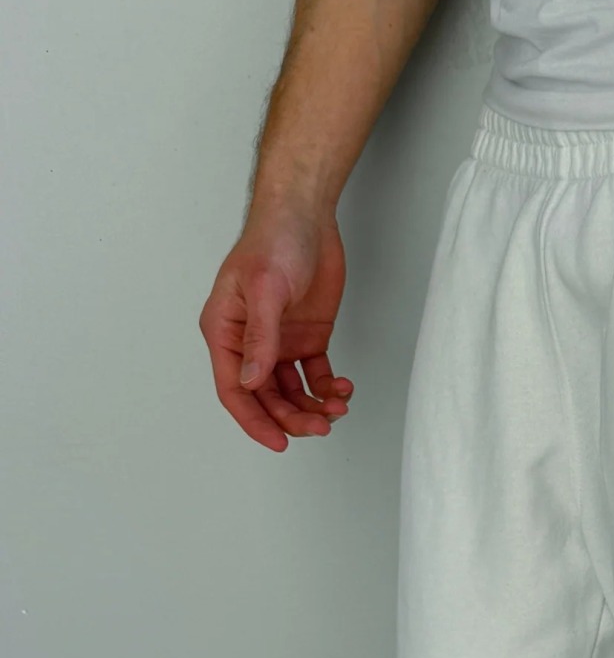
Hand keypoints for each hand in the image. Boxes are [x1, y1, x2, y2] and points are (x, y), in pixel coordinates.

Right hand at [199, 208, 351, 452]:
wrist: (306, 214)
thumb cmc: (274, 241)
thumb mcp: (265, 290)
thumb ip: (259, 338)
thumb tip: (251, 382)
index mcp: (225, 332)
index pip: (234, 390)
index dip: (255, 421)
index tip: (279, 443)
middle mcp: (249, 343)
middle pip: (266, 398)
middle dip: (292, 418)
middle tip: (321, 427)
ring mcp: (279, 342)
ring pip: (292, 392)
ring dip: (313, 407)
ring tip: (337, 408)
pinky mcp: (308, 337)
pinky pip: (315, 375)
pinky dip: (328, 388)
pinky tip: (342, 389)